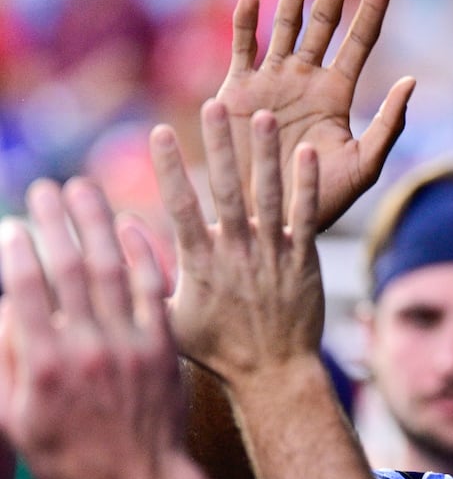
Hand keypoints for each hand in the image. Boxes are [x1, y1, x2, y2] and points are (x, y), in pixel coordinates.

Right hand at [0, 178, 181, 478]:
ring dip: (96, 223)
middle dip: (53, 221)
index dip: (17, 250)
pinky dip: (142, 254)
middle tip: (45, 188)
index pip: (25, 290)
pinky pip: (153, 290)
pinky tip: (130, 225)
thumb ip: (5, 361)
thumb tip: (4, 309)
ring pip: (111, 270)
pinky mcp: (163, 348)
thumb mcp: (16, 418)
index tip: (11, 225)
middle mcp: (87, 348)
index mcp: (44, 364)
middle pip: (67, 268)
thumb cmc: (69, 453)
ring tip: (83, 190)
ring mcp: (129, 345)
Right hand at [152, 100, 323, 386]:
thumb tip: (120, 225)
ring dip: (267, 155)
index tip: (160, 131)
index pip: (182, 207)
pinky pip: (307, 217)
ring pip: (269, 196)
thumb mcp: (170, 315)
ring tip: (265, 117)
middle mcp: (237, 254)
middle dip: (220, 146)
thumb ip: (146, 270)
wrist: (274, 373)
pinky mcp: (304, 261)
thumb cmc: (218, 349)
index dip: (171, 169)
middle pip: (227, 191)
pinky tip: (307, 154)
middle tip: (215, 105)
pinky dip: (307, 186)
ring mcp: (273, 256)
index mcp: (201, 264)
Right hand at [214, 0, 412, 230]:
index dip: (373, 7)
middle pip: (323, 19)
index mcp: (337, 94)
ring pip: (284, 23)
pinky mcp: (237, 91)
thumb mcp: (364, 165)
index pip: (360, 40)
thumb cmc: (319, 200)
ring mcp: (271, 81)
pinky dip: (248, 24)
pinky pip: (243, 49)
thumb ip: (389, 125)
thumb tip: (411, 81)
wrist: (271, 219)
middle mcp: (305, 79)